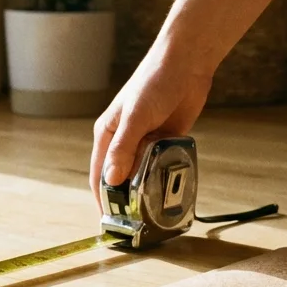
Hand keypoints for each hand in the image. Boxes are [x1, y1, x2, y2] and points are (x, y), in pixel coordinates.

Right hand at [90, 48, 213, 210]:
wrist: (186, 63)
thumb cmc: (154, 82)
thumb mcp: (136, 117)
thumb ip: (124, 149)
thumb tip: (111, 180)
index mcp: (107, 135)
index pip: (99, 175)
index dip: (103, 200)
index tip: (110, 223)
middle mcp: (124, 141)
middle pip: (121, 178)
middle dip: (127, 199)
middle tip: (138, 222)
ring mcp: (146, 141)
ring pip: (143, 174)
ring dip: (149, 189)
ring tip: (158, 210)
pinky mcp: (166, 140)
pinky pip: (163, 165)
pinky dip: (167, 176)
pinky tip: (174, 187)